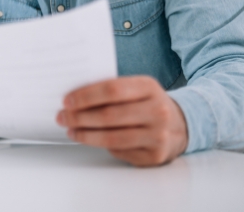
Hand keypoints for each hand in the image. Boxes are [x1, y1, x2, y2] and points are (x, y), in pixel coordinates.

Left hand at [57, 76, 187, 166]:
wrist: (181, 125)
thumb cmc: (148, 104)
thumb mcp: (137, 89)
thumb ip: (112, 90)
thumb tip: (74, 97)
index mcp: (149, 87)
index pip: (112, 89)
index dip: (86, 95)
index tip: (67, 100)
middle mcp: (157, 111)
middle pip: (109, 115)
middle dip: (80, 117)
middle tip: (62, 117)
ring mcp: (158, 135)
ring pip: (112, 137)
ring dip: (85, 134)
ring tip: (70, 130)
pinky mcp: (154, 155)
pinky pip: (120, 151)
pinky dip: (99, 145)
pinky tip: (86, 139)